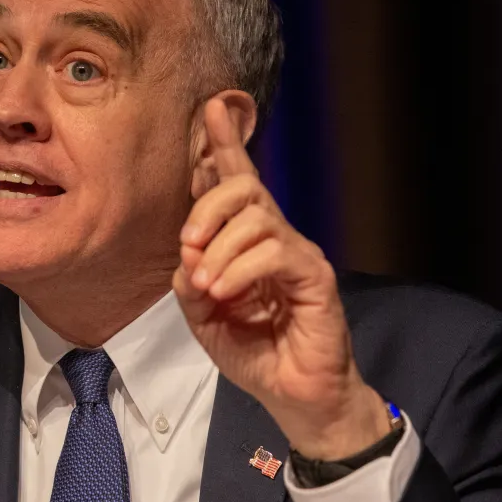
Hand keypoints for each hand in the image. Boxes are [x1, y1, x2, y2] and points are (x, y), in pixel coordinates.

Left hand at [173, 98, 388, 459]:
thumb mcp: (204, 315)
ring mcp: (297, 253)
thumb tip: (187, 253)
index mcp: (248, 241)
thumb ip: (190, 280)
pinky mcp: (314, 275)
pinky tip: (225, 291)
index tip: (215, 107)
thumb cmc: (253, 351)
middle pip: (244, 186)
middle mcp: (275, 237)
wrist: (292, 394)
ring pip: (256, 217)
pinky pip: (274, 251)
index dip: (226, 144)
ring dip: (219, 249)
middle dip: (208, 204)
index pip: (238, 183)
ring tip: (207, 286)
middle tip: (188, 242)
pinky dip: (239, 269)